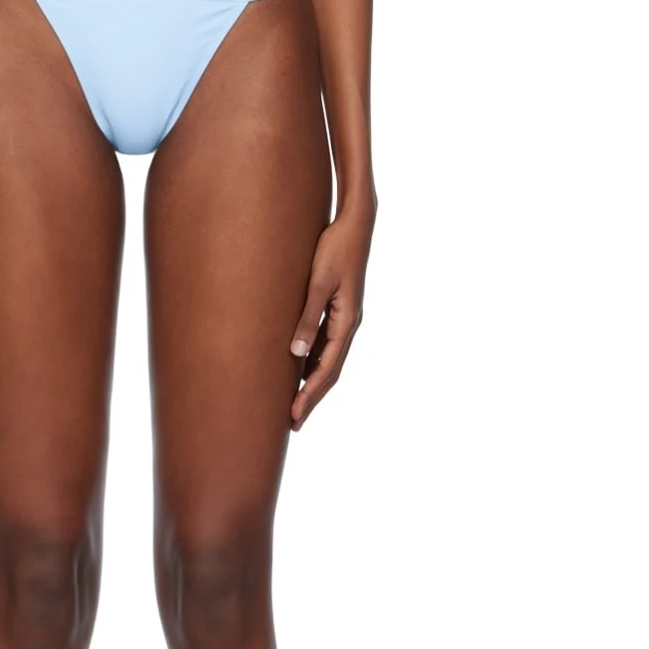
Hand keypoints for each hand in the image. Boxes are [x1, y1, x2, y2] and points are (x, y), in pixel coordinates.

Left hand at [289, 204, 374, 429]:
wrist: (355, 224)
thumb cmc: (335, 249)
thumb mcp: (317, 282)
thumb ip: (307, 317)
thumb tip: (296, 354)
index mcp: (347, 322)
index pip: (326, 369)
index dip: (309, 394)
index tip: (294, 414)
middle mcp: (349, 325)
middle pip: (330, 372)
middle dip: (311, 398)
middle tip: (293, 423)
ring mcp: (345, 319)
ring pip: (329, 361)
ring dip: (313, 384)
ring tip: (295, 405)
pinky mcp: (339, 311)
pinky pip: (326, 346)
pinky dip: (314, 364)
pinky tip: (299, 373)